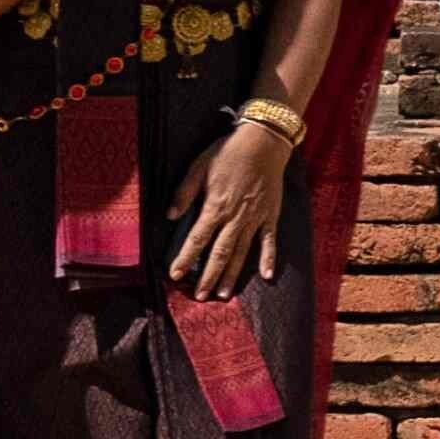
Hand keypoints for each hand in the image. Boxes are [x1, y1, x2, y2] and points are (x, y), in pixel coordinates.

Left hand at [167, 117, 292, 295]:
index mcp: (215, 206)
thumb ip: (184, 192)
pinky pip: (269, 241)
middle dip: (208, 276)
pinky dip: (268, 258)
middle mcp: (235, 217)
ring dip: (232, 274)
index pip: (197, 238)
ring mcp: (255, 218)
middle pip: (219, 252)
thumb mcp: (199, 166)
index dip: (185, 258)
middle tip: (200, 296)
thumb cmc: (228, 152)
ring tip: (224, 294)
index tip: (175, 275)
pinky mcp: (270, 215)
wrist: (263, 142)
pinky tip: (265, 276)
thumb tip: (169, 215)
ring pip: (241, 252)